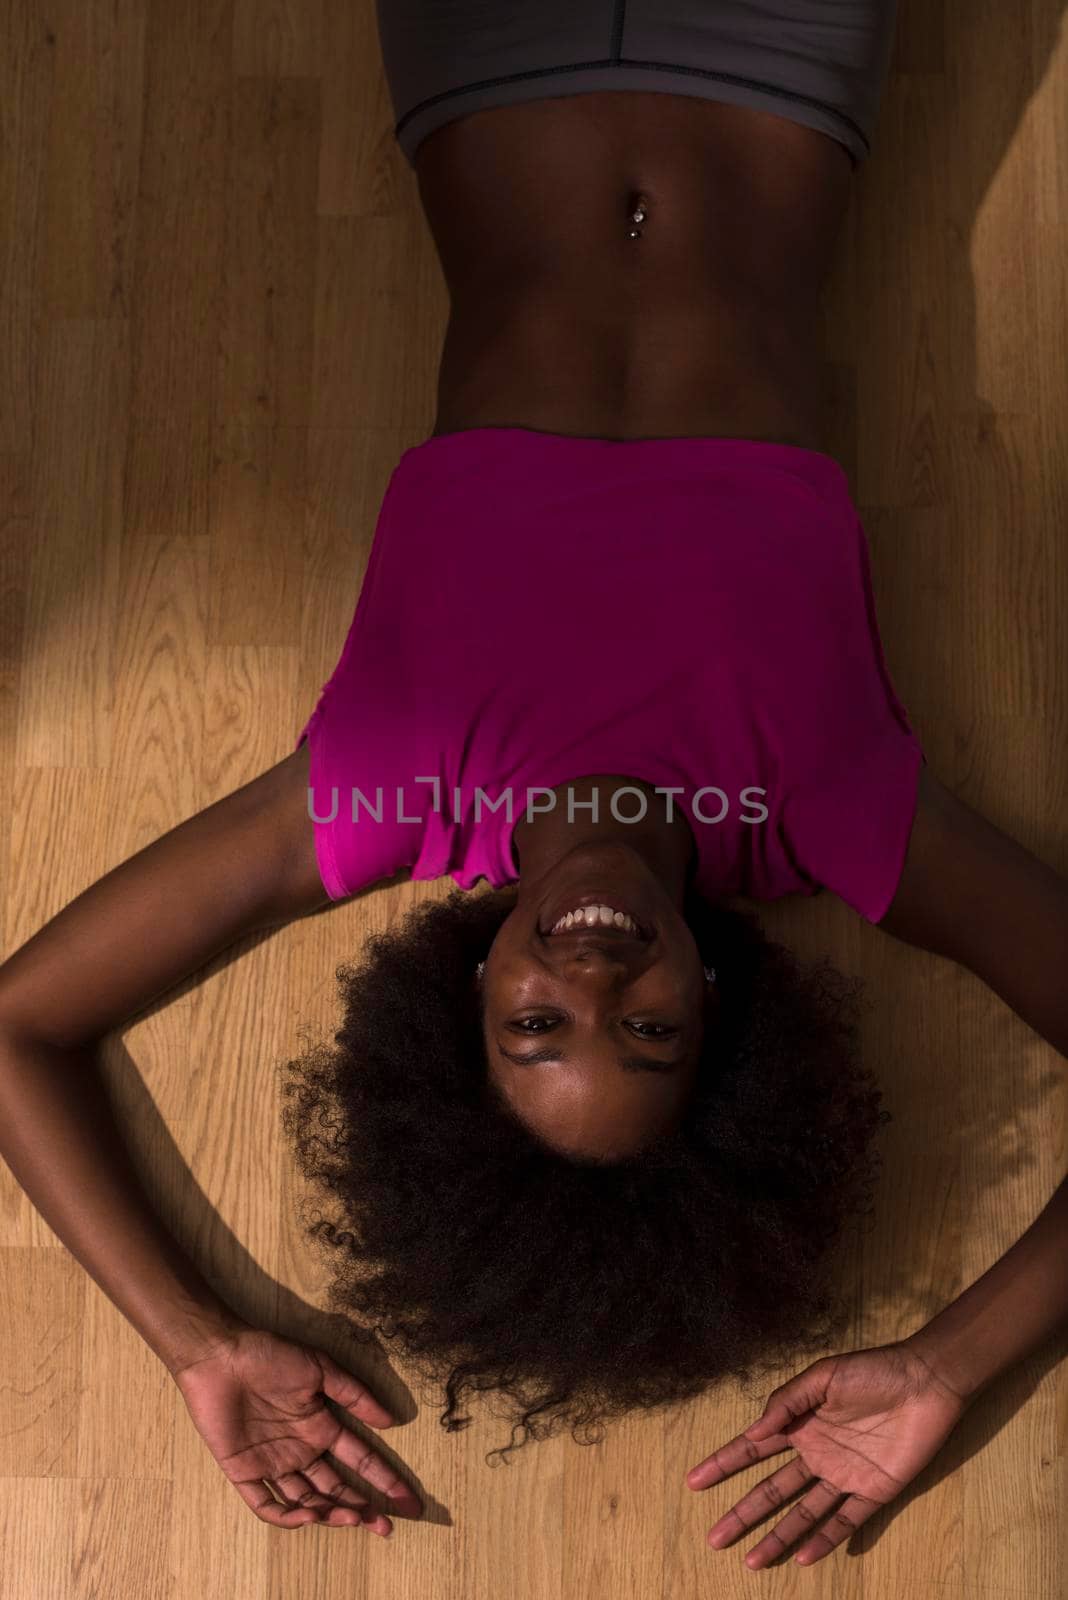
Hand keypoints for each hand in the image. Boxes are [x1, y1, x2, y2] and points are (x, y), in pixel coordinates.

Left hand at [170, 1326, 422, 1530]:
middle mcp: (300, 1451)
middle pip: (337, 1489)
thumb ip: (355, 1395)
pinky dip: (286, 1516)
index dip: (385, 1481)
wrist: (221, 1356)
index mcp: (320, 1428)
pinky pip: (265, 1504)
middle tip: (384, 1526)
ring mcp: (272, 1464)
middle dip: (362, 1509)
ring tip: (352, 1519)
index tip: (410, 1502)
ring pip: (307, 1501)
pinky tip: (307, 1515)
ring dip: (330, 1513)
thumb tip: (393, 1420)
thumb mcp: (320, 1369)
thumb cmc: (270, 1356)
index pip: (360, 1461)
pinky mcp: (243, 1471)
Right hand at [686, 1340, 967, 1568]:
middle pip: (772, 1491)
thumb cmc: (872, 1371)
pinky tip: (803, 1559)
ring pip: (803, 1514)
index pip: (753, 1449)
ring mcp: (844, 1476)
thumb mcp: (822, 1376)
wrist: (925, 1382)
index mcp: (800, 1425)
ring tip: (752, 1561)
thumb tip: (753, 1432)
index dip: (723, 1464)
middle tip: (715, 1538)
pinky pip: (846, 1521)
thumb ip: (787, 1402)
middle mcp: (816, 1455)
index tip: (694, 1482)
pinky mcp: (875, 1492)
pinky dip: (825, 1540)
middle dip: (743, 1514)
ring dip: (777, 1537)